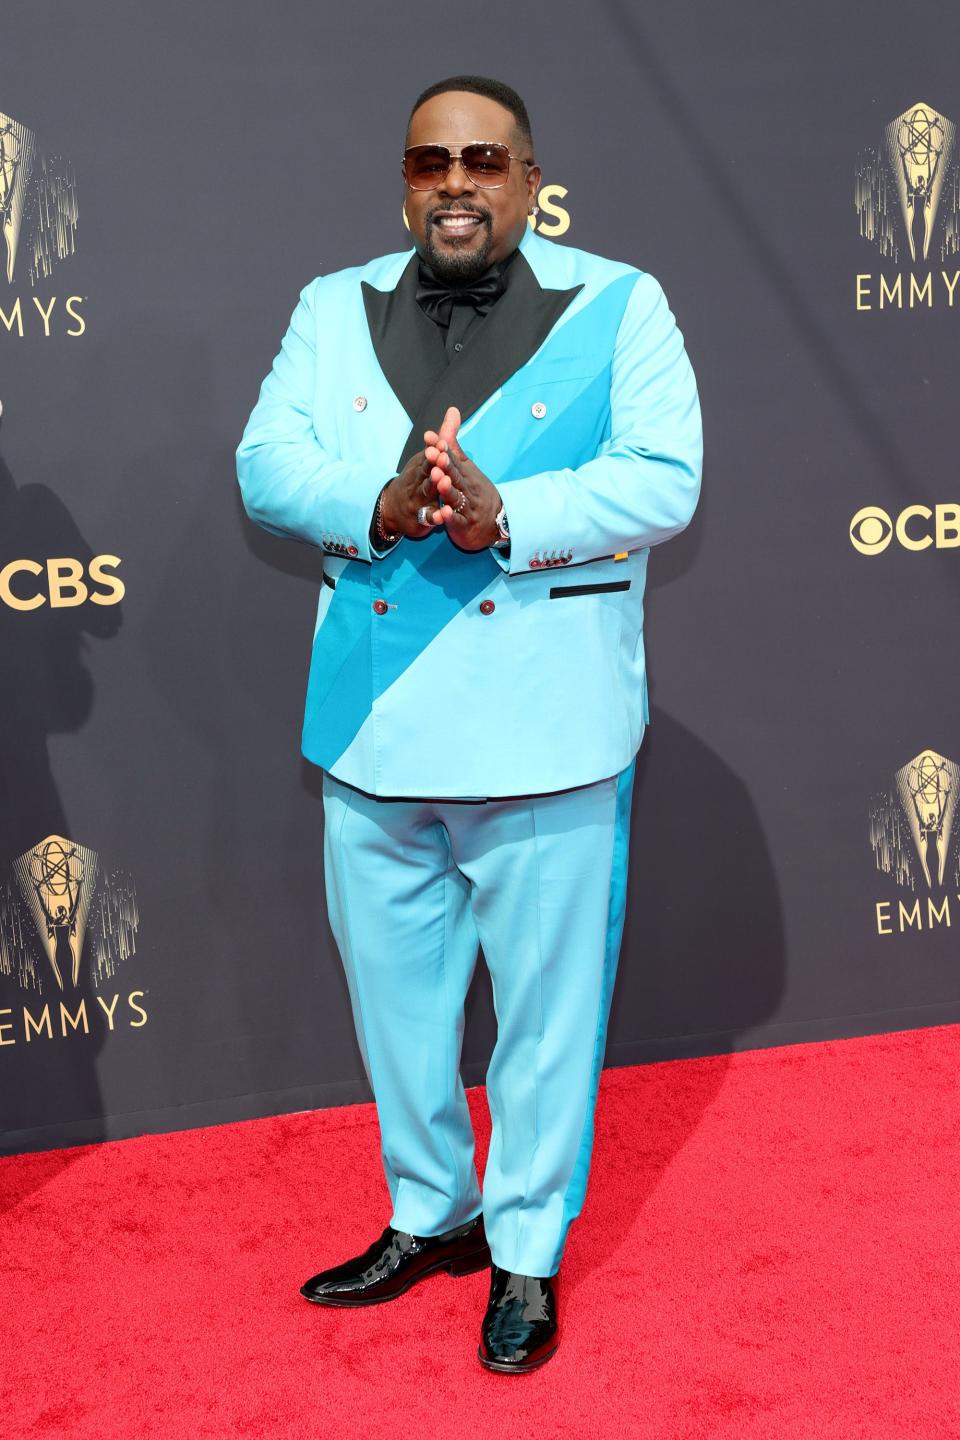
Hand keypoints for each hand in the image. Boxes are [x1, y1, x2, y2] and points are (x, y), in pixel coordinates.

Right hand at [379, 423, 456, 538]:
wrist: (392, 508)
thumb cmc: (416, 479)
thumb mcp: (428, 457)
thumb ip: (443, 436)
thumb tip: (454, 410)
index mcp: (422, 465)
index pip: (429, 454)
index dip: (435, 448)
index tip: (441, 441)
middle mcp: (418, 480)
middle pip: (426, 471)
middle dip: (434, 464)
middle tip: (442, 457)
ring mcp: (419, 499)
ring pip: (427, 492)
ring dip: (434, 487)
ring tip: (443, 481)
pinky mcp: (422, 518)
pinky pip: (429, 517)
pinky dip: (436, 516)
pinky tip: (444, 515)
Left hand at [424, 407, 501, 551]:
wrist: (497, 522)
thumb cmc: (476, 492)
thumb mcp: (465, 466)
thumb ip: (453, 443)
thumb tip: (451, 411)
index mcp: (464, 473)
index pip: (453, 458)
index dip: (442, 448)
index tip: (431, 437)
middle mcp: (466, 488)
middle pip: (455, 475)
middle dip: (444, 465)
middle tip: (433, 453)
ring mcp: (466, 507)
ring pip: (456, 497)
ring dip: (448, 489)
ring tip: (440, 479)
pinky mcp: (464, 525)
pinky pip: (457, 521)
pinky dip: (451, 518)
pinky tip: (444, 513)